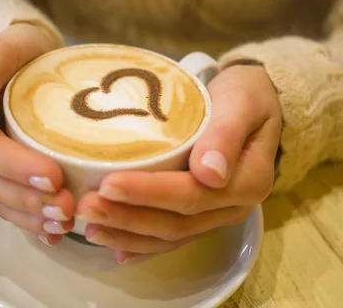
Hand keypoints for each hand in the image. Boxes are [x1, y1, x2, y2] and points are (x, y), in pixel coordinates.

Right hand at [0, 23, 74, 245]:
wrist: (27, 56)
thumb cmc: (12, 51)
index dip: (18, 169)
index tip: (51, 177)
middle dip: (30, 201)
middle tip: (67, 206)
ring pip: (2, 200)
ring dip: (32, 217)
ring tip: (65, 223)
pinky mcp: (5, 175)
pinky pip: (12, 205)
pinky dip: (31, 223)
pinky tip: (54, 235)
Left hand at [76, 64, 280, 262]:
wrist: (256, 100)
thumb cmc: (246, 95)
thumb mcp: (241, 102)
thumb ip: (226, 134)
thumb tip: (210, 174)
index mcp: (247, 182)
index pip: (191, 195)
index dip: (148, 194)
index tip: (108, 185)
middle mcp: (233, 207)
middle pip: (176, 222)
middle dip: (128, 218)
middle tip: (86, 208)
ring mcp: (218, 214)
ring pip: (170, 234)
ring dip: (128, 234)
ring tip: (90, 228)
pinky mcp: (204, 213)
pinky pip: (173, 236)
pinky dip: (143, 244)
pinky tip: (115, 248)